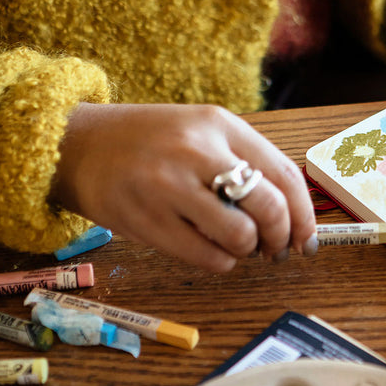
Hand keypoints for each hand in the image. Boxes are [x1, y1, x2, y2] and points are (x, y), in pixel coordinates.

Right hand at [50, 102, 317, 271]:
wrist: (78, 145)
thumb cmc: (149, 142)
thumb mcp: (201, 131)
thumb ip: (244, 162)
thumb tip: (291, 218)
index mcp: (218, 124)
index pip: (283, 173)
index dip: (304, 214)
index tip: (306, 238)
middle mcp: (197, 151)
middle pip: (268, 206)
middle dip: (280, 237)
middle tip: (274, 248)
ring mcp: (169, 187)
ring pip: (239, 236)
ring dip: (246, 250)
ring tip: (235, 244)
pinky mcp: (147, 221)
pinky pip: (207, 257)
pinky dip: (220, 262)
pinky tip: (210, 249)